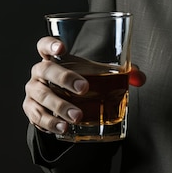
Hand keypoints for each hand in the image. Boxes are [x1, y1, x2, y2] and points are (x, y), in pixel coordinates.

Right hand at [23, 36, 145, 134]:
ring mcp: (33, 91)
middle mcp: (40, 72)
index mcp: (54, 58)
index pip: (44, 45)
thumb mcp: (95, 74)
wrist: (59, 104)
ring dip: (60, 106)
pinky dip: (51, 123)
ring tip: (78, 116)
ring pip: (42, 95)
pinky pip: (38, 116)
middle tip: (84, 89)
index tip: (61, 48)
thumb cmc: (78, 81)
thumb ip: (119, 73)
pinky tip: (64, 128)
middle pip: (46, 70)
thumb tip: (140, 79)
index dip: (50, 44)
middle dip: (64, 78)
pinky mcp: (31, 110)